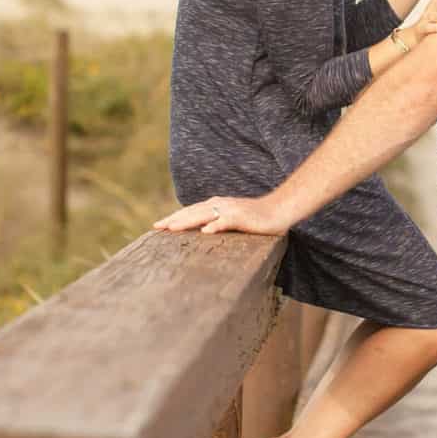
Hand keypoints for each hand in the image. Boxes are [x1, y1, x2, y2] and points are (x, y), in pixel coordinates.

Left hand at [153, 194, 289, 235]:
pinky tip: (205, 232)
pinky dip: (215, 225)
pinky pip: (226, 221)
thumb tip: (201, 231)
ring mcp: (230, 210)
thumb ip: (218, 223)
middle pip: (192, 212)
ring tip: (172, 228)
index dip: (174, 218)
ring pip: (204, 214)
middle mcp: (220, 205)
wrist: (280, 210)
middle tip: (156, 227)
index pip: (190, 211)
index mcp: (216, 205)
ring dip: (187, 221)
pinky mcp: (242, 217)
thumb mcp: (233, 220)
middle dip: (174, 219)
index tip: (158, 225)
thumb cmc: (257, 217)